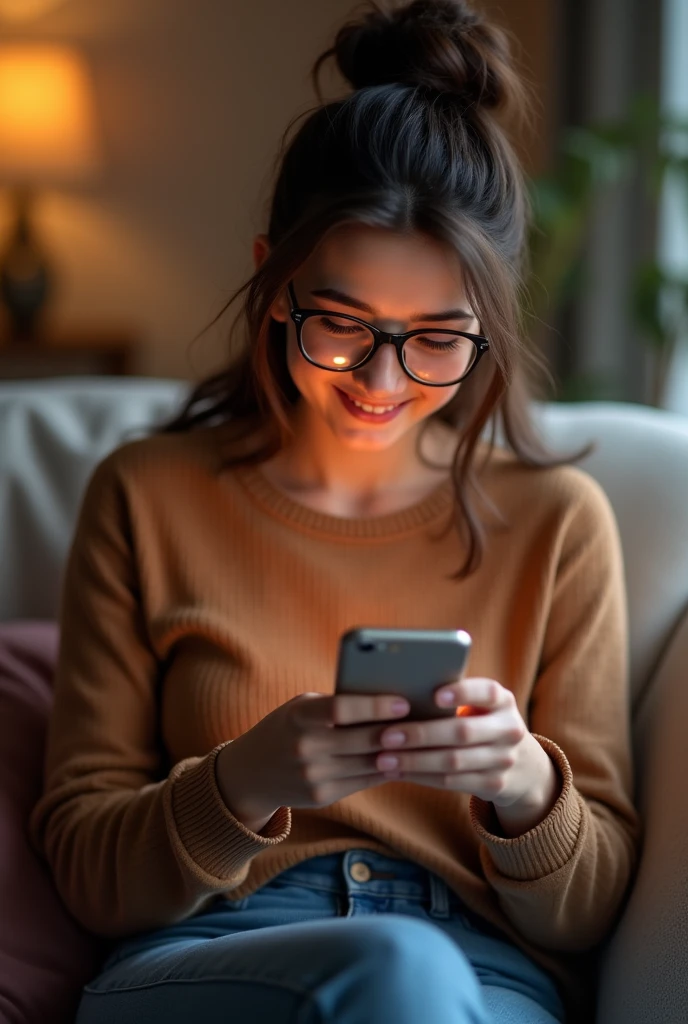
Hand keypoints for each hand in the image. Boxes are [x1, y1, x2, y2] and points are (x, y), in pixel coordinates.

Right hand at [215, 690, 412, 831]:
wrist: (250, 773)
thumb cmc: (286, 728)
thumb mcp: (301, 708)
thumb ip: (335, 705)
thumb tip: (387, 704)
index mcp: (299, 716)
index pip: (341, 708)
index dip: (375, 706)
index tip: (403, 702)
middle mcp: (305, 747)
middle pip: (362, 739)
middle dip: (398, 731)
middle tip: (426, 721)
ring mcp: (314, 776)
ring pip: (369, 763)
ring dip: (399, 753)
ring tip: (424, 740)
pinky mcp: (323, 796)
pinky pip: (364, 781)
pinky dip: (386, 770)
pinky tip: (404, 759)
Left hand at [373, 677, 560, 826]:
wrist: (523, 767)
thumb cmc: (484, 723)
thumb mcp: (484, 707)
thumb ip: (457, 696)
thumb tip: (403, 687)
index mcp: (503, 701)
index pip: (486, 692)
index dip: (462, 692)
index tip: (434, 694)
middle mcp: (509, 730)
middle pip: (462, 732)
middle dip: (421, 734)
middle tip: (386, 735)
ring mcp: (504, 760)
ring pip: (452, 761)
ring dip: (414, 761)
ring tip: (383, 758)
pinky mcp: (494, 785)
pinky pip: (451, 782)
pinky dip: (421, 777)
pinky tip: (397, 773)